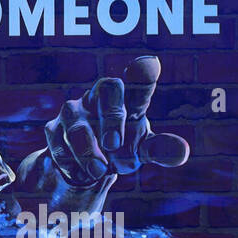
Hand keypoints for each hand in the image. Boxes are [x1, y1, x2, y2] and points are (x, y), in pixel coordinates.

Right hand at [42, 56, 189, 187]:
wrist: (87, 166)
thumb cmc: (122, 147)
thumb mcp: (143, 150)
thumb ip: (161, 149)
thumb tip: (183, 152)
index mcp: (126, 98)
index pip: (137, 82)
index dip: (142, 74)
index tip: (150, 64)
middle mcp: (99, 97)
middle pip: (107, 90)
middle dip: (111, 117)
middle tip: (114, 145)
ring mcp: (73, 111)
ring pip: (77, 125)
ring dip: (87, 150)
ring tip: (98, 171)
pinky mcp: (53, 130)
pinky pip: (58, 144)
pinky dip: (70, 162)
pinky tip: (79, 173)